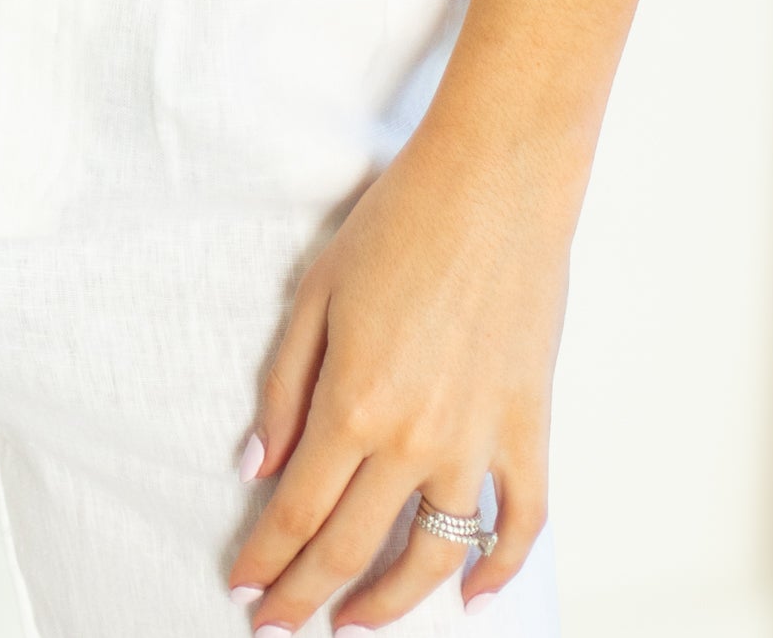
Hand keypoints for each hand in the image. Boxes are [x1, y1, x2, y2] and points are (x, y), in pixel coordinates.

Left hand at [226, 110, 578, 626]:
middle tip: (279, 626)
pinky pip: (522, 520)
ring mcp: (478, 437)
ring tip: (355, 624)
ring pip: (434, 554)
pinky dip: (502, 570)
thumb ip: (283, 388)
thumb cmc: (399, 220)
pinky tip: (474, 597)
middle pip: (352, 548)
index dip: (266, 558)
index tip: (244, 589)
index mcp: (352, 401)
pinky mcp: (529, 425)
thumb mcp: (314, 292)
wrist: (494, 179)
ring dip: (391, 604)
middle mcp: (415, 436)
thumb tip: (258, 468)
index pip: (296, 511)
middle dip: (307, 595)